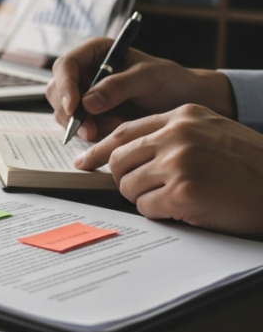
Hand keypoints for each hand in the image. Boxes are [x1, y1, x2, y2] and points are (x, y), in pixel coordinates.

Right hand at [46, 37, 235, 140]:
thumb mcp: (148, 78)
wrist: (184, 103)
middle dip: (70, 111)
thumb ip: (118, 87)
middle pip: (58, 90)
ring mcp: (85, 94)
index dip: (65, 86)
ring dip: (80, 124)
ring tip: (112, 127)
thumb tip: (88, 102)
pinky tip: (111, 131)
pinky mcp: (89, 114)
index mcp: (95, 52)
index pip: (66, 65)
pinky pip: (76, 125)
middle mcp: (85, 72)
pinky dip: (89, 132)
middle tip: (89, 130)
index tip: (74, 106)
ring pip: (63, 111)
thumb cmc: (171, 81)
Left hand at [74, 104, 262, 236]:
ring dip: (145, 199)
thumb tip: (127, 153)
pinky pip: (146, 208)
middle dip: (124, 180)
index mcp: (183, 117)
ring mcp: (179, 162)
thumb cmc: (251, 167)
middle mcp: (178, 135)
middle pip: (118, 160)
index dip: (100, 149)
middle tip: (144, 191)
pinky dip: (161, 214)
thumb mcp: (213, 133)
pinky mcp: (183, 191)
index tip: (84, 161)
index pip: (124, 131)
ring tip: (176, 200)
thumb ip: (173, 136)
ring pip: (129, 186)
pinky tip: (185, 210)